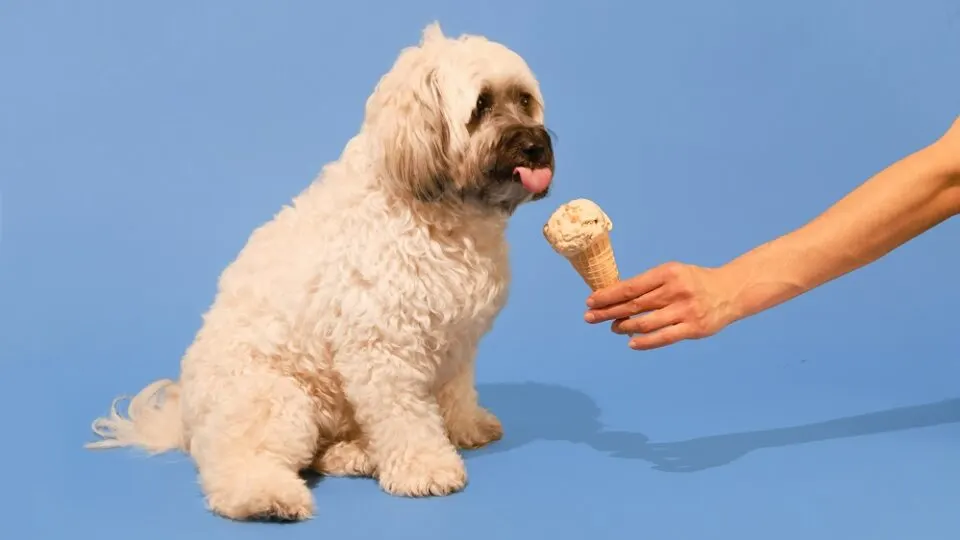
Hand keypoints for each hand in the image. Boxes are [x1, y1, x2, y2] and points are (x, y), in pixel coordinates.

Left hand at [584, 262, 739, 349]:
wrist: (731, 291)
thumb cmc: (694, 282)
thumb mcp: (673, 273)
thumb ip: (649, 284)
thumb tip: (616, 297)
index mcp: (668, 273)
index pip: (631, 286)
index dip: (608, 295)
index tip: (591, 300)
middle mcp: (676, 291)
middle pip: (634, 305)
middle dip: (608, 312)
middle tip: (589, 317)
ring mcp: (685, 311)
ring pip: (646, 323)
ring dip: (624, 327)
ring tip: (613, 327)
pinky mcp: (693, 329)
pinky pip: (663, 338)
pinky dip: (644, 342)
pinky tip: (630, 343)